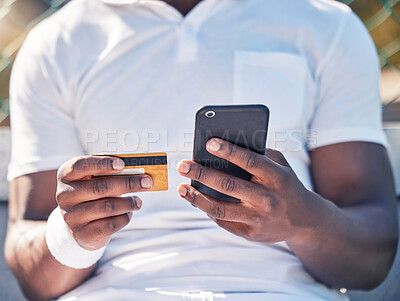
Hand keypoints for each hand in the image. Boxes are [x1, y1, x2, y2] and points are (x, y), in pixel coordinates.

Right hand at [56, 156, 152, 249]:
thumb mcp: (95, 180)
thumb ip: (110, 174)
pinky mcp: (82, 234)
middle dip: (128, 183)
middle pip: (100, 187)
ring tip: (138, 201)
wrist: (79, 226)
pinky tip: (129, 213)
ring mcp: (71, 216)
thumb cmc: (93, 195)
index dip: (101, 164)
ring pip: (108, 207)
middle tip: (147, 182)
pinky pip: (110, 224)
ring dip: (129, 202)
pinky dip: (125, 217)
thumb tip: (139, 173)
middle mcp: (64, 195)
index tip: (122, 164)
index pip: (80, 165)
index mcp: (66, 176)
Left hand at [177, 138, 313, 243]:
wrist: (304, 221)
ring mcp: (259, 218)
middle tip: (182, 164)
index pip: (250, 161)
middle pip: (228, 185)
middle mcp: (267, 198)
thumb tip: (228, 146)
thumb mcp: (282, 166)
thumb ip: (261, 154)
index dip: (229, 151)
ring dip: (197, 198)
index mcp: (277, 177)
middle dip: (202, 173)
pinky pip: (224, 222)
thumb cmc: (286, 185)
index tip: (209, 142)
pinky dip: (208, 210)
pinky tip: (197, 200)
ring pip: (220, 208)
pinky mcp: (251, 233)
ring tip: (181, 188)